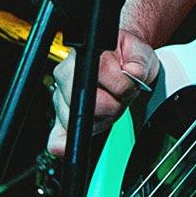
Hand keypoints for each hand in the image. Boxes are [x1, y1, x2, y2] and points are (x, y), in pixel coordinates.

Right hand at [47, 29, 159, 155]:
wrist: (118, 59)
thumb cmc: (124, 55)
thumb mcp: (139, 52)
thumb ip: (138, 61)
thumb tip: (133, 73)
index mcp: (83, 54)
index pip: (100, 73)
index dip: (119, 84)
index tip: (128, 85)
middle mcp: (65, 74)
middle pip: (87, 103)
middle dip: (112, 105)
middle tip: (120, 96)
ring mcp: (61, 96)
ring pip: (79, 121)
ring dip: (102, 119)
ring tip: (110, 103)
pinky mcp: (63, 116)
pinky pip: (57, 136)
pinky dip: (64, 142)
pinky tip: (70, 144)